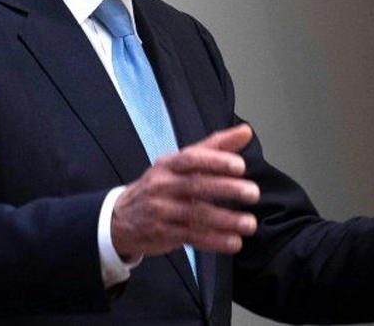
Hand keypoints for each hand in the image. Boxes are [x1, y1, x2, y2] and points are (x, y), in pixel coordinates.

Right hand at [110, 124, 260, 260]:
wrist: (120, 217)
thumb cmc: (160, 185)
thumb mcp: (181, 162)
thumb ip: (215, 147)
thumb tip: (246, 131)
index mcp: (169, 164)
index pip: (192, 158)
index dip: (216, 161)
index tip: (240, 165)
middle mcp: (163, 186)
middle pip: (196, 186)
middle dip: (227, 189)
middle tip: (253, 193)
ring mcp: (162, 211)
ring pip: (196, 215)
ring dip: (226, 220)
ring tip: (249, 224)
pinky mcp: (163, 234)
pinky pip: (192, 237)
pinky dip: (214, 241)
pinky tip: (234, 242)